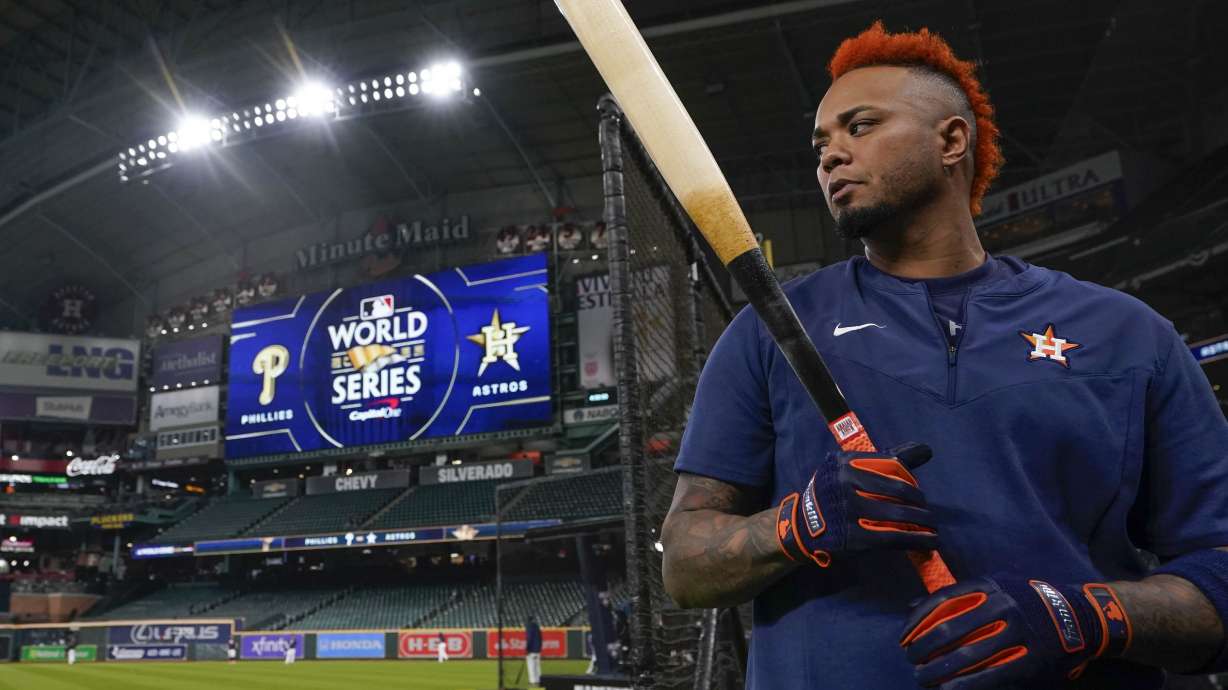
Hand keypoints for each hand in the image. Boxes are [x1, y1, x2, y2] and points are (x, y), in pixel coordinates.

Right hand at [775, 442, 936, 566]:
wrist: (802, 527)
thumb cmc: (833, 495)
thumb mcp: (848, 470)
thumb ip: (884, 461)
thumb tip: (926, 450)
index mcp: (845, 462)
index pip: (893, 464)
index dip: (911, 481)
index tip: (917, 493)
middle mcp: (845, 482)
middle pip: (899, 490)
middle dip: (920, 503)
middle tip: (928, 513)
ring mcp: (848, 510)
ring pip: (899, 514)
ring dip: (923, 522)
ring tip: (932, 527)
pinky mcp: (853, 537)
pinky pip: (894, 537)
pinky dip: (917, 540)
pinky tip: (929, 542)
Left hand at [900, 575, 1131, 688]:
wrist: (1077, 616)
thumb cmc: (1024, 602)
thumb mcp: (993, 588)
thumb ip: (956, 597)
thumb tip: (910, 606)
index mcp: (988, 585)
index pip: (941, 601)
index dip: (916, 622)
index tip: (902, 638)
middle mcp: (1002, 605)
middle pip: (949, 630)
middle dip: (923, 649)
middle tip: (911, 661)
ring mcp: (1018, 632)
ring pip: (967, 655)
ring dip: (939, 670)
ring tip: (923, 679)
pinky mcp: (1031, 659)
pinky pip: (991, 675)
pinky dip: (965, 685)